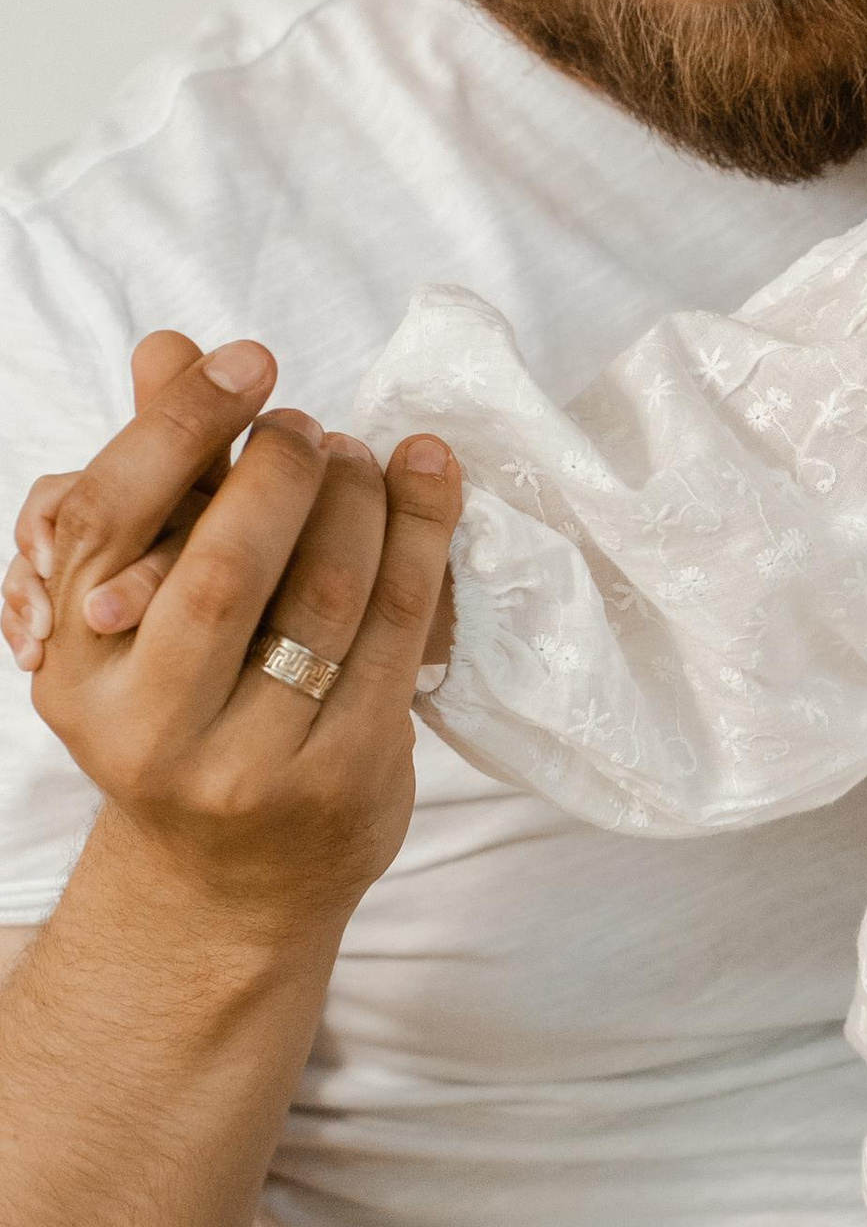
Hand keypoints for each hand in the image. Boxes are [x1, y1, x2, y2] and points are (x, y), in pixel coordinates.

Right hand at [8, 332, 462, 933]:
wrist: (226, 881)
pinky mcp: (341, 780)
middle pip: (228, 560)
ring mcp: (247, 764)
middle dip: (282, 467)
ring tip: (369, 455)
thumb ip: (157, 477)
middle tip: (310, 425)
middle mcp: (147, 725)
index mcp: (76, 665)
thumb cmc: (184, 707)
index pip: (113, 517)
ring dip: (362, 497)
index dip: (179, 424)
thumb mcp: (142, 604)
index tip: (245, 360)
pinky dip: (422, 542)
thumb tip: (166, 345)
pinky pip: (396, 635)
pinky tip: (429, 485)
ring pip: (327, 593)